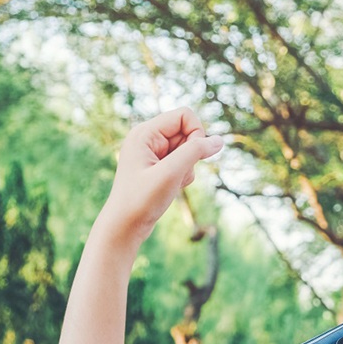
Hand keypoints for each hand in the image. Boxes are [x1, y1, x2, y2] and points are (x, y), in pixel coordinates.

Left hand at [101, 107, 223, 245]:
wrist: (124, 228)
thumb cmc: (142, 200)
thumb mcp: (171, 173)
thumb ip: (195, 152)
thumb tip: (219, 141)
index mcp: (145, 133)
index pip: (185, 115)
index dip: (196, 133)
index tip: (192, 157)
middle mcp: (147, 139)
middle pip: (187, 133)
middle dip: (191, 155)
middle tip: (176, 175)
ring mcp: (152, 154)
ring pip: (187, 150)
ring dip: (187, 168)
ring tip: (170, 184)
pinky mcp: (157, 168)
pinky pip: (182, 164)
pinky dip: (183, 176)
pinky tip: (170, 190)